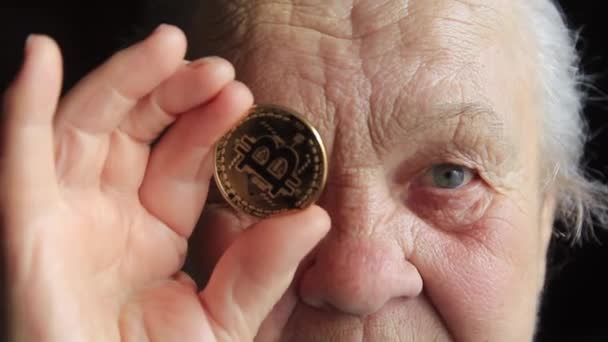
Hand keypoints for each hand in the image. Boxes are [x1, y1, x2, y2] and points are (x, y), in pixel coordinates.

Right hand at [1, 25, 329, 341]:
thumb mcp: (219, 322)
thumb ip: (261, 272)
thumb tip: (315, 218)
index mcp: (154, 234)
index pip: (182, 164)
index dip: (208, 127)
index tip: (240, 95)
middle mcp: (107, 214)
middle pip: (136, 132)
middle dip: (172, 92)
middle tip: (214, 67)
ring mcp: (63, 214)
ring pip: (87, 127)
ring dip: (123, 80)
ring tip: (167, 46)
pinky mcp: (22, 223)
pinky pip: (20, 155)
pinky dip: (25, 105)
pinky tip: (42, 59)